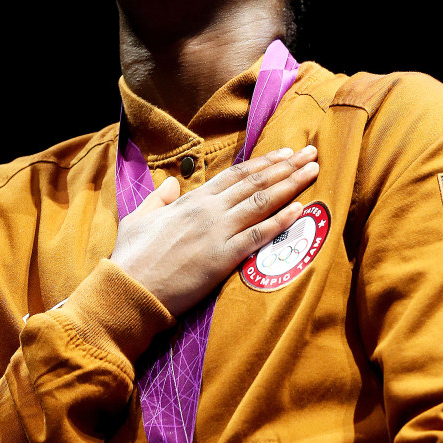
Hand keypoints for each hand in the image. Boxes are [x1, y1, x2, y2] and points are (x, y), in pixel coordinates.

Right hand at [110, 146, 318, 316]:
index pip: (235, 175)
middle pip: (255, 182)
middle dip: (286, 166)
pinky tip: (301, 209)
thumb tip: (172, 183)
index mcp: (191, 200)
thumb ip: (158, 199)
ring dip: (291, 184)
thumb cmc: (132, 257)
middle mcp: (209, 211)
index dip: (262, 162)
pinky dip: (281, 220)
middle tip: (310, 153)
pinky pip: (259, 235)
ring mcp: (218, 232)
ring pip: (262, 202)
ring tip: (312, 171)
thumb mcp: (139, 218)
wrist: (130, 289)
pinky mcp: (223, 258)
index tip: (284, 153)